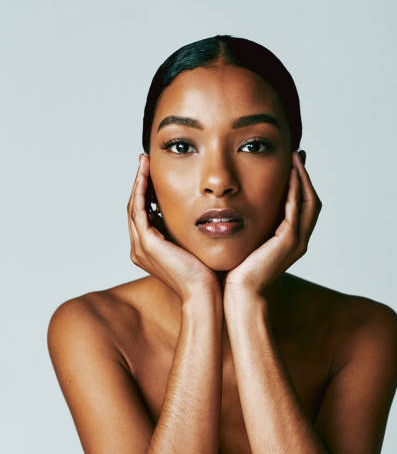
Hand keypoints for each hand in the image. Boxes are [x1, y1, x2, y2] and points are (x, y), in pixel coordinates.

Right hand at [127, 154, 220, 302]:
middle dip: (139, 182)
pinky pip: (139, 211)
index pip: (143, 214)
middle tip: (144, 160)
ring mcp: (141, 247)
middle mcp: (140, 248)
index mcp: (149, 250)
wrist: (204, 293)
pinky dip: (141, 191)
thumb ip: (187, 230)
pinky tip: (146, 176)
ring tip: (144, 162)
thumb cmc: (205, 274)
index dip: (146, 191)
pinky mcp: (148, 244)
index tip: (152, 172)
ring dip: (138, 182)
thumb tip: (199, 212)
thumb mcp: (192, 245)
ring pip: (133, 206)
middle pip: (134, 207)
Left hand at [224, 151, 321, 296]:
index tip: (293, 162)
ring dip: (302, 178)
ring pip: (309, 202)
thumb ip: (252, 225)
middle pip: (312, 200)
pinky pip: (296, 210)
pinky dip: (294, 191)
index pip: (303, 205)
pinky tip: (289, 175)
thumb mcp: (248, 241)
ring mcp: (297, 242)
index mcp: (291, 240)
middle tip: (298, 154)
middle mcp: (299, 240)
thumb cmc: (239, 272)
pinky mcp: (289, 242)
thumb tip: (240, 208)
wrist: (241, 293)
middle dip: (305, 176)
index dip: (300, 183)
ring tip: (295, 158)